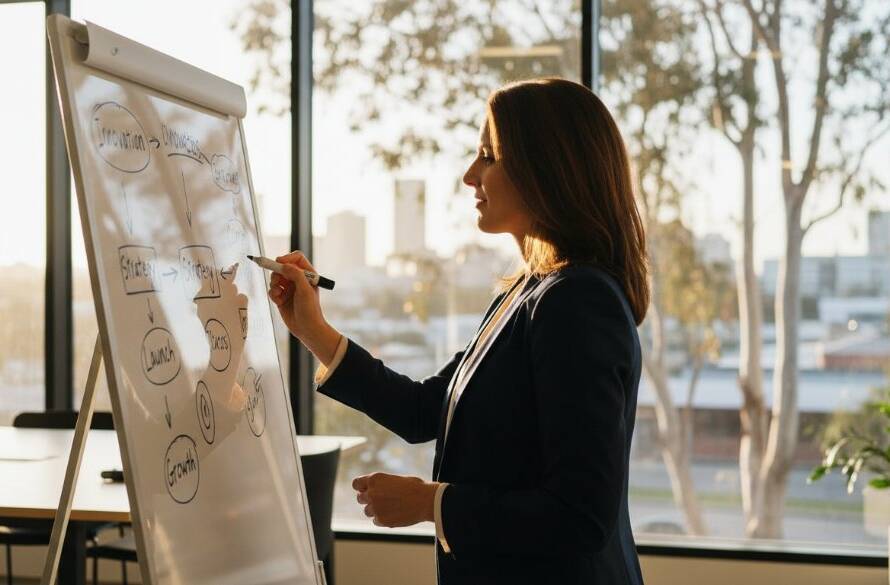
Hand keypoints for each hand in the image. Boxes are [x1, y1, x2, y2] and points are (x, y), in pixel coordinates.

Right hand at [267, 250, 339, 364]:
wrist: (307, 329)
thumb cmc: (310, 310)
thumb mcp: (305, 290)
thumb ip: (295, 275)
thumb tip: (283, 264)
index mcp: (308, 274)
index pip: (297, 258)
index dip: (287, 258)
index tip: (279, 263)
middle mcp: (298, 280)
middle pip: (283, 267)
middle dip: (278, 272)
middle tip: (277, 280)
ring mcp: (289, 288)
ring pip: (275, 278)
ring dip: (274, 283)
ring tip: (279, 292)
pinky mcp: (282, 297)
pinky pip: (272, 290)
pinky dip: (273, 294)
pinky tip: (279, 301)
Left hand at [352, 472, 439, 527]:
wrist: (426, 501)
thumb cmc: (415, 487)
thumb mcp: (395, 479)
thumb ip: (381, 485)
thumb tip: (373, 490)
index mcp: (375, 479)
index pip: (356, 484)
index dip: (361, 487)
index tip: (367, 490)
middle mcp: (372, 493)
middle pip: (360, 498)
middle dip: (368, 499)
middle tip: (380, 500)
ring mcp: (375, 508)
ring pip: (367, 511)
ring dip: (375, 510)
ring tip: (390, 507)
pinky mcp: (381, 520)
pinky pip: (376, 521)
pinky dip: (382, 519)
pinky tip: (394, 514)